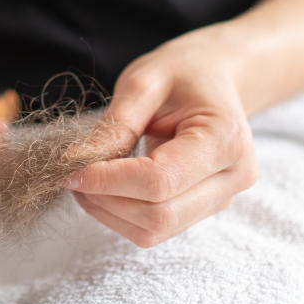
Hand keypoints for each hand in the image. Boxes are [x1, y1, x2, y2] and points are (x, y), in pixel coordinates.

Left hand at [67, 29, 257, 247]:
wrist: (217, 78)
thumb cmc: (183, 73)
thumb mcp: (144, 82)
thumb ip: (115, 125)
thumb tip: (77, 162)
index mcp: (224, 138)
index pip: (160, 180)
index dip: (109, 181)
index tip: (71, 170)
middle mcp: (232, 176)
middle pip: (159, 215)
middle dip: (106, 200)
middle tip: (72, 175)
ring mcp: (221, 198)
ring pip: (155, 230)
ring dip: (110, 212)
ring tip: (86, 180)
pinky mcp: (203, 209)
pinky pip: (156, 229)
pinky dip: (121, 215)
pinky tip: (106, 189)